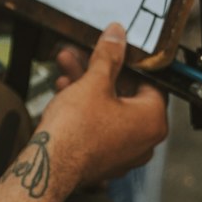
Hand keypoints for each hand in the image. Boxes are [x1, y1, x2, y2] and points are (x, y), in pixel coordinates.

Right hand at [40, 24, 168, 187]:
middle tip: (82, 56)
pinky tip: (64, 92)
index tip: (112, 51)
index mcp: (153, 120)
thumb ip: (108, 56)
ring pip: (108, 110)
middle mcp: (144, 140)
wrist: (48, 166)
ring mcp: (124, 153)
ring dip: (87, 88)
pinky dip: (85, 109)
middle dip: (98, 72)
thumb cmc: (76, 130)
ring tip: (65, 69)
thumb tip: (117, 35)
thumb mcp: (93, 82)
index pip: (150, 82)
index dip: (127, 62)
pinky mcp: (103, 160)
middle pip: (124, 95)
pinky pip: (98, 127)